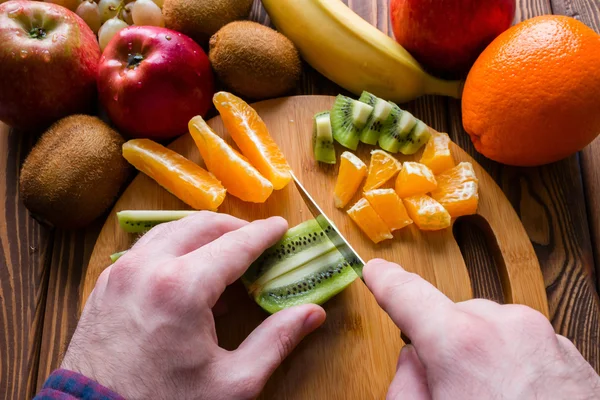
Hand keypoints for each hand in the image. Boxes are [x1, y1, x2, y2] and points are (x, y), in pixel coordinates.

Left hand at [62, 212, 325, 399]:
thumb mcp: (232, 382)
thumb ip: (276, 340)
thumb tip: (313, 314)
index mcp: (183, 288)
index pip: (235, 244)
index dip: (264, 233)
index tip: (280, 227)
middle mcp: (148, 267)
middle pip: (201, 225)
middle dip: (234, 227)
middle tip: (256, 239)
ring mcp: (122, 272)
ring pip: (171, 229)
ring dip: (202, 232)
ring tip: (225, 250)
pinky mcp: (107, 282)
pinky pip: (147, 246)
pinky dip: (174, 245)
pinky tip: (188, 267)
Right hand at [363, 259, 599, 399]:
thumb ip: (405, 383)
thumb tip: (414, 361)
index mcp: (461, 343)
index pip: (407, 294)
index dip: (385, 281)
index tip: (376, 271)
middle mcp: (505, 326)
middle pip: (454, 318)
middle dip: (446, 344)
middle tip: (450, 388)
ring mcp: (543, 337)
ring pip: (492, 330)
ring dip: (483, 354)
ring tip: (492, 399)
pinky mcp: (569, 353)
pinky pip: (524, 345)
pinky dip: (513, 364)